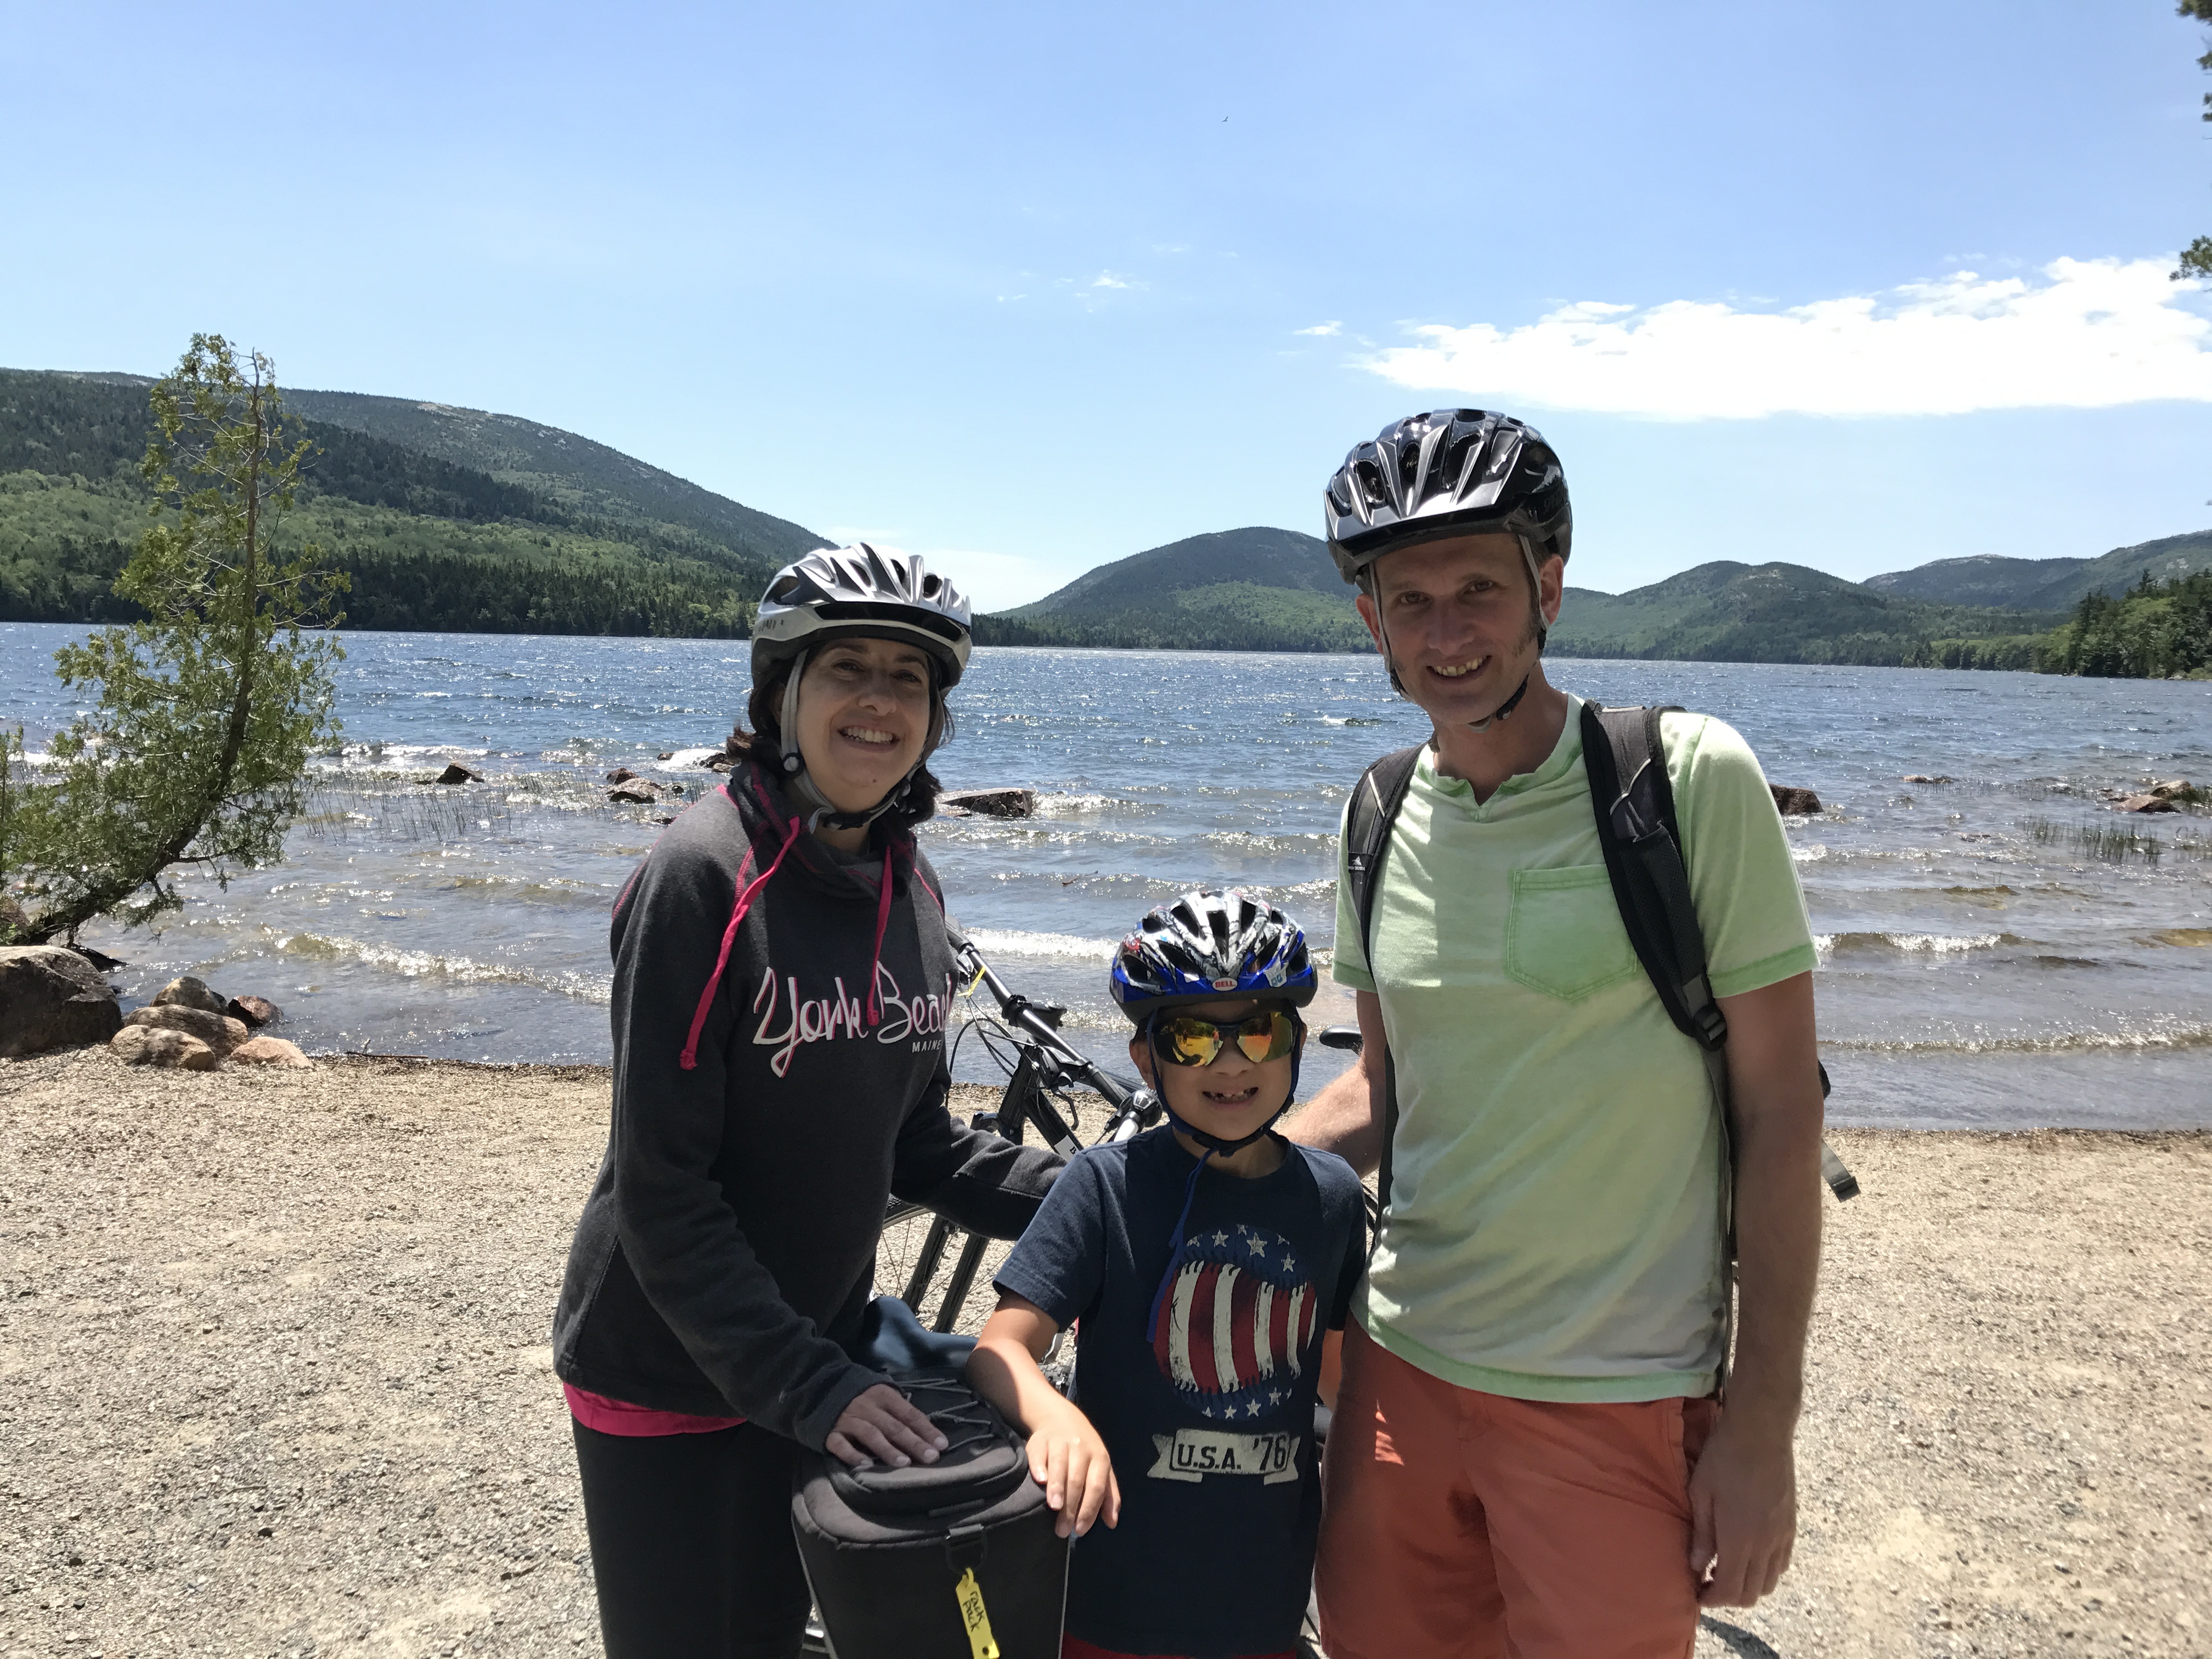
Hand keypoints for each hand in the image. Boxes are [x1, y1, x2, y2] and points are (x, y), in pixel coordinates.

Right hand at [825, 1383, 949, 1468]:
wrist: (819, 1386)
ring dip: (888, 1449)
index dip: (926, 1429)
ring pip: (871, 1434)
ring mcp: (847, 1420)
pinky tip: (866, 1465)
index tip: (942, 1445)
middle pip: (894, 1426)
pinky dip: (853, 1455)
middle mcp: (867, 1407)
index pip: (909, 1414)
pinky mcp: (830, 1433)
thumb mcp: (881, 1394)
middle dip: (914, 1442)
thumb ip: (898, 1410)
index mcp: (883, 1396)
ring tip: (904, 1463)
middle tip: (930, 1457)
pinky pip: (841, 1445)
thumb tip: (925, 1432)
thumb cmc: (860, 1395)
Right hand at [1025, 1400, 1119, 1537]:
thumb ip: (1108, 1495)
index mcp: (1099, 1458)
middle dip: (1071, 1507)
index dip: (1089, 1509)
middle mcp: (1081, 1449)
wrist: (1061, 1418)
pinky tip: (1039, 1480)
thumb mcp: (1102, 1468)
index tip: (1080, 1530)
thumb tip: (1111, 1523)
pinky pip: (1039, 1454)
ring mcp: (1060, 1442)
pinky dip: (1039, 1466)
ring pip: (1060, 1465)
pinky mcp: (1040, 1440)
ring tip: (1054, 1507)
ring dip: (1057, 1487)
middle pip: (1077, 1479)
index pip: (1096, 1486)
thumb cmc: (1085, 1451)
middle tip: (1062, 1530)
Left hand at [1686, 1409, 1796, 1607]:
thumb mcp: (1701, 1494)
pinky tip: (1749, 1554)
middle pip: (1752, 1593)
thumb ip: (1702, 1534)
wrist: (1762, 1432)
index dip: (1713, 1599)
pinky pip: (1782, 1563)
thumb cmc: (1724, 1458)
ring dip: (1748, 1585)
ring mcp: (1783, 1536)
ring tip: (1727, 1569)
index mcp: (1740, 1539)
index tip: (1697, 1593)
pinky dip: (1766, 1570)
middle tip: (1708, 1583)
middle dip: (1729, 1597)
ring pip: (1770, 1582)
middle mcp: (1766, 1544)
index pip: (1730, 1590)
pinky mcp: (1791, 1525)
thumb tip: (1697, 1565)